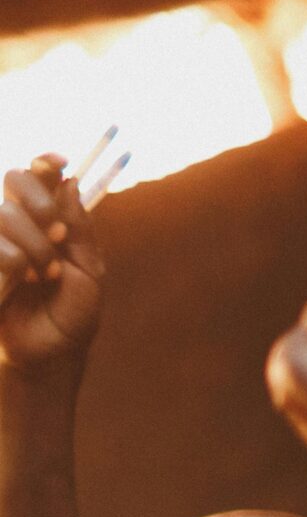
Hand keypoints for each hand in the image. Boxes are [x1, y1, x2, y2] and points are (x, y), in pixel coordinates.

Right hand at [0, 156, 102, 373]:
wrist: (48, 354)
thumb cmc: (72, 315)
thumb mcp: (89, 272)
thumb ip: (81, 229)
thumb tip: (71, 182)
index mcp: (47, 220)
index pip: (39, 176)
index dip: (45, 162)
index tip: (59, 163)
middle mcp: (15, 222)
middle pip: (15, 178)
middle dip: (41, 204)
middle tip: (57, 235)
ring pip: (3, 212)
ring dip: (32, 244)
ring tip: (43, 276)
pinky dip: (11, 260)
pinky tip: (20, 281)